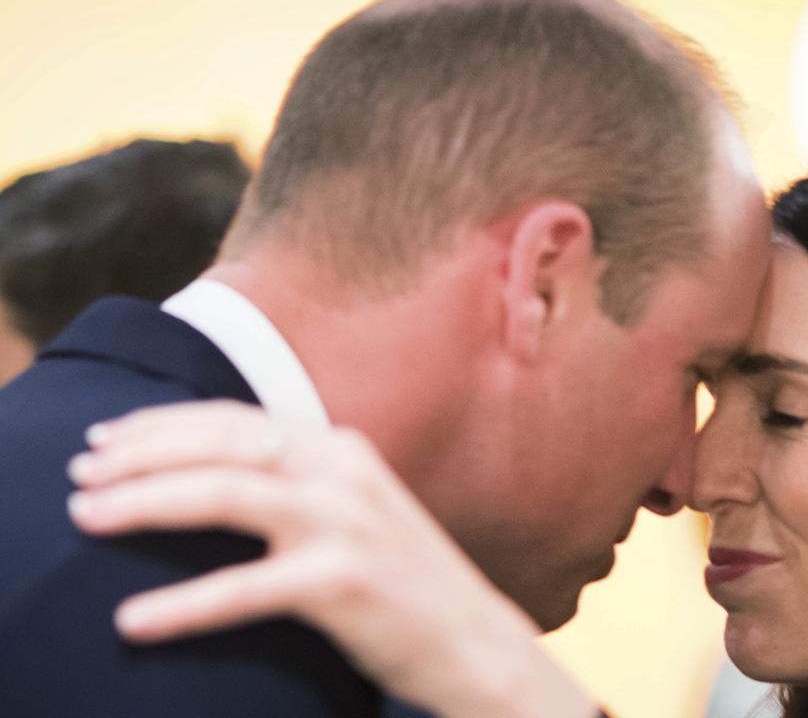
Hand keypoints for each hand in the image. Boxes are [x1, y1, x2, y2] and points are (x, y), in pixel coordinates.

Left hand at [67, 400, 594, 717]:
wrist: (473, 641)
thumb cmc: (403, 583)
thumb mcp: (356, 512)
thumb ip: (299, 484)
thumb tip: (213, 475)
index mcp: (342, 450)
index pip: (237, 419)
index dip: (164, 424)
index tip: (107, 439)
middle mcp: (343, 472)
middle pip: (222, 444)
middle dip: (140, 453)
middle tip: (81, 474)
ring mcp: (346, 523)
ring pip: (225, 494)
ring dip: (145, 502)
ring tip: (84, 517)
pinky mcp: (344, 581)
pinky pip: (244, 589)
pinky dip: (182, 606)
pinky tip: (134, 620)